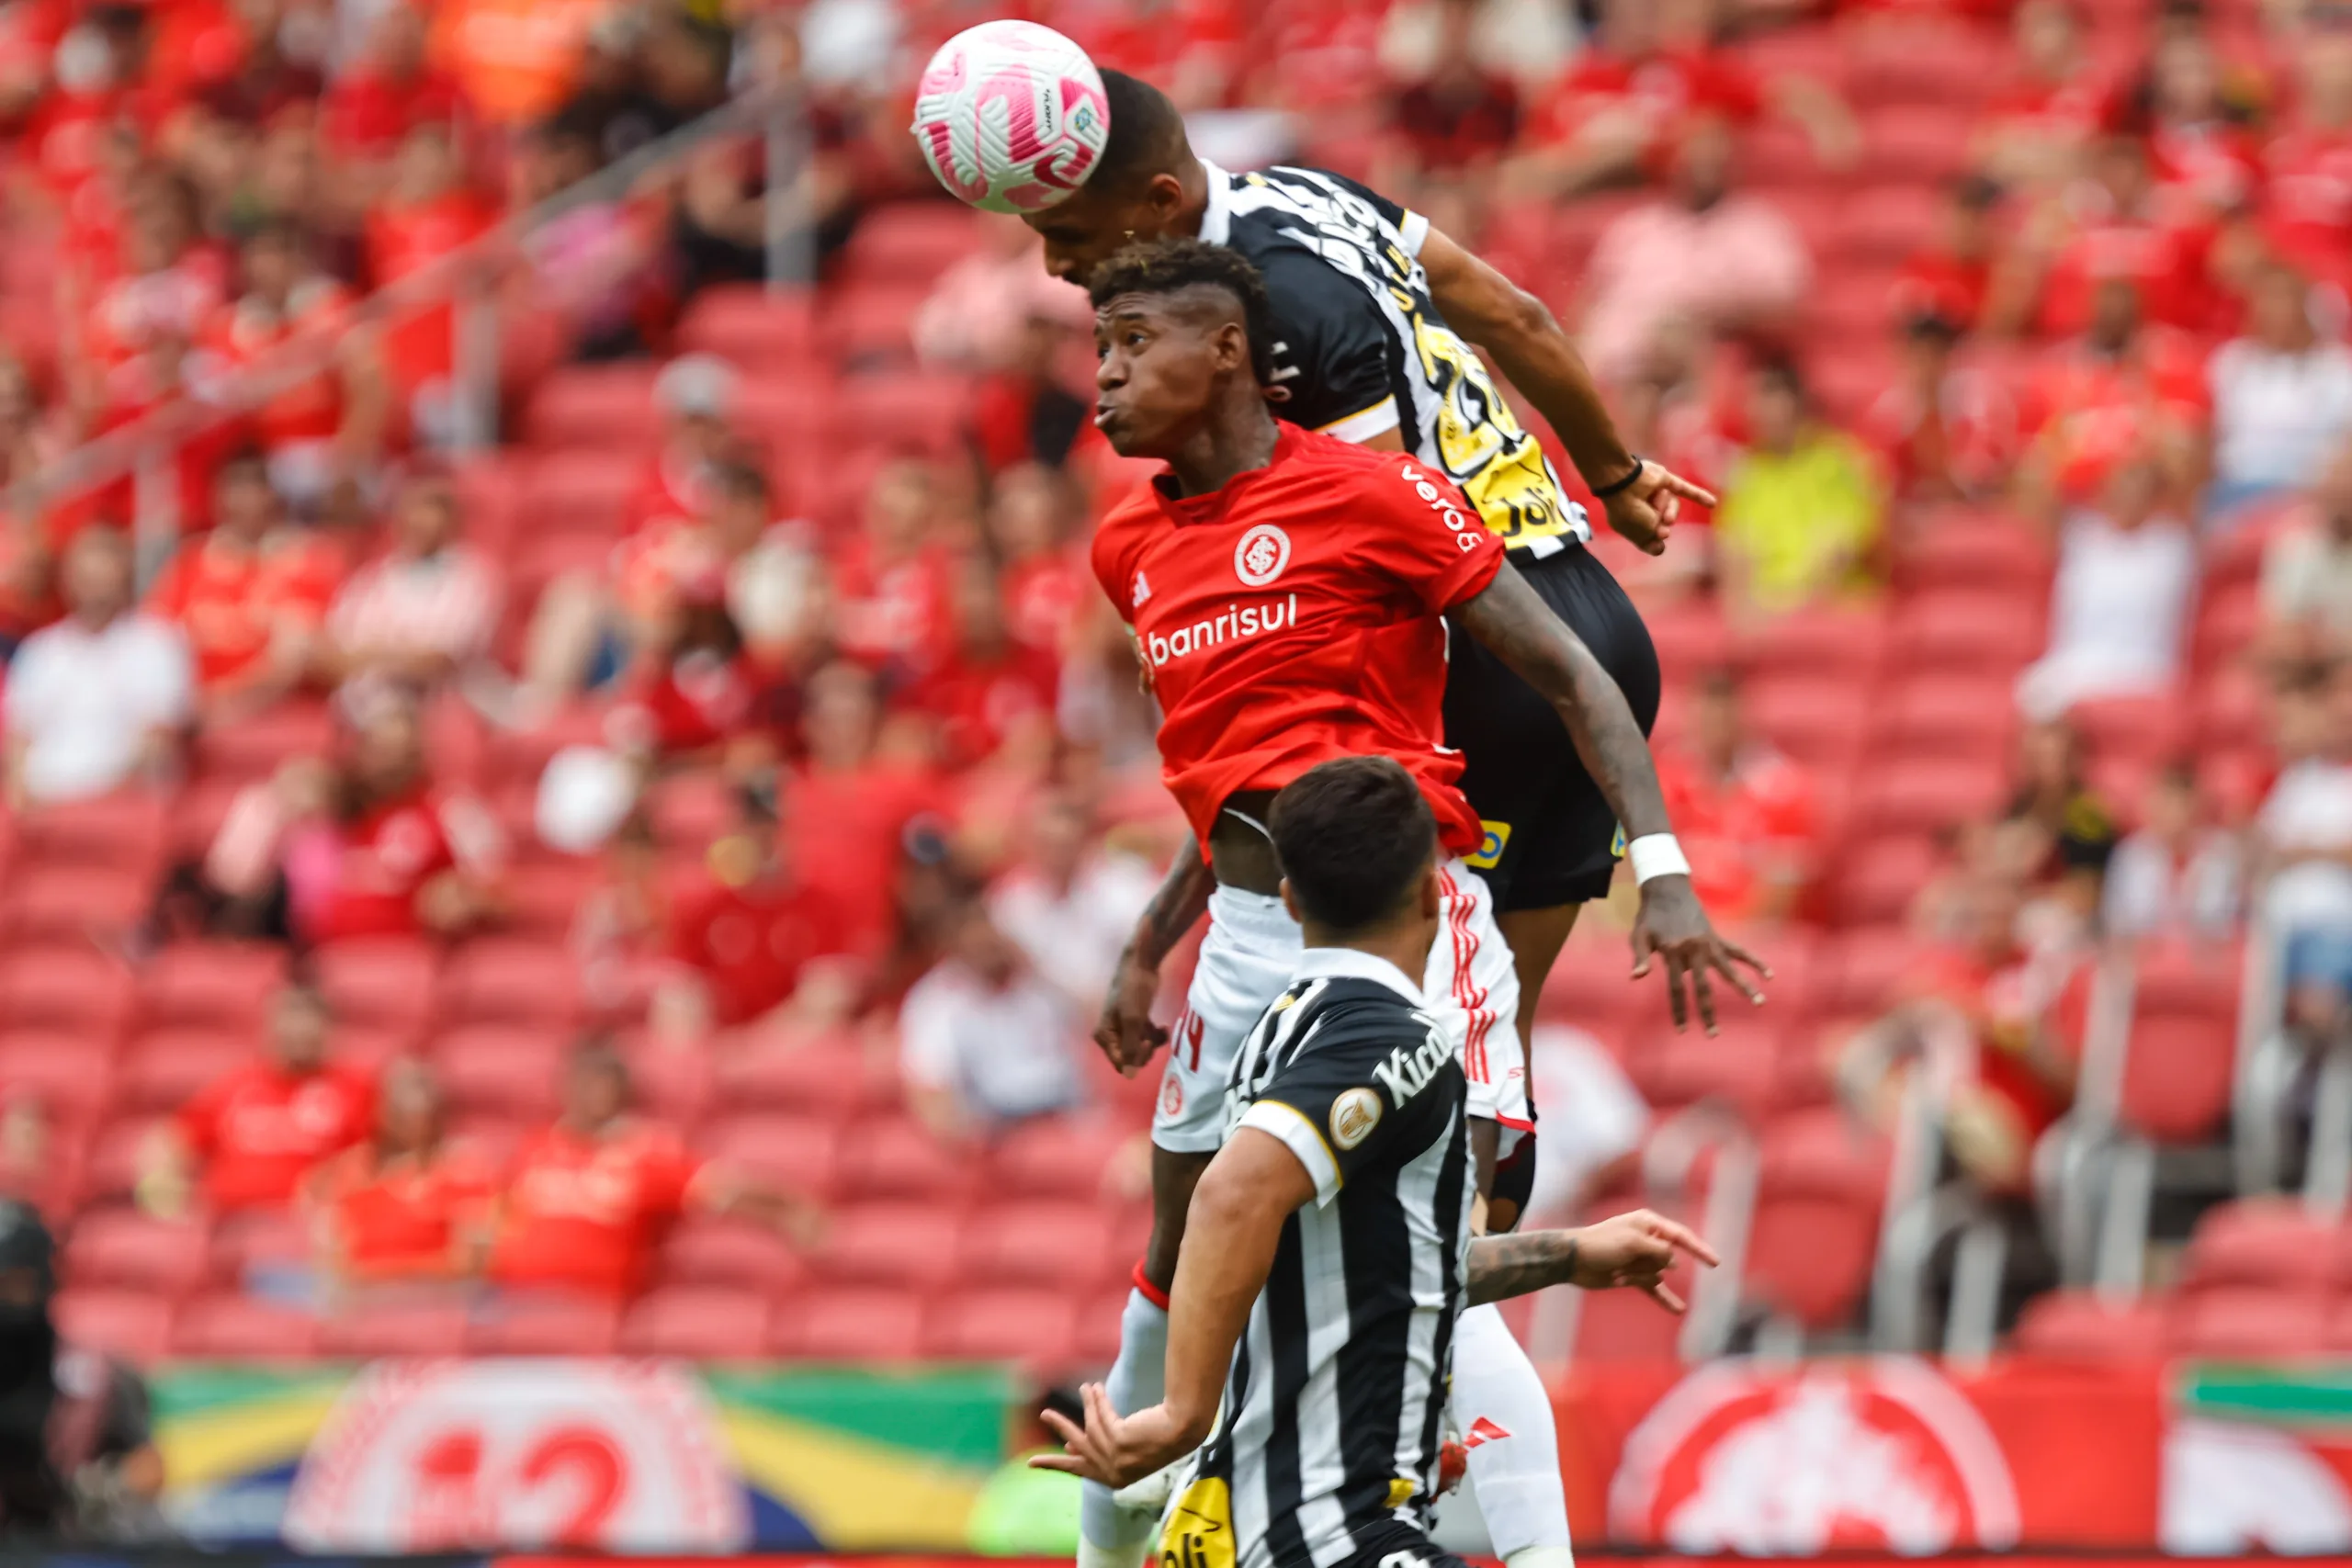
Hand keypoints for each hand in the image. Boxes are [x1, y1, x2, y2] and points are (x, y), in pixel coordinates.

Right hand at [1029, 1383, 1196, 1489]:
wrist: (1182, 1430)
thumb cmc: (1159, 1438)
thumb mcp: (1126, 1448)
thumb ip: (1099, 1446)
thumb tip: (1068, 1443)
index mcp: (1115, 1481)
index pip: (1080, 1471)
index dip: (1058, 1462)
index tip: (1033, 1461)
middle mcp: (1113, 1474)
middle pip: (1078, 1447)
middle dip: (1060, 1427)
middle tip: (1043, 1414)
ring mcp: (1116, 1459)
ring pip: (1090, 1426)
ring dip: (1088, 1403)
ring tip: (1085, 1386)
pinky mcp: (1118, 1442)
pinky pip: (1102, 1416)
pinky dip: (1098, 1400)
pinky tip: (1097, 1387)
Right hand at [1095, 949, 1169, 1075]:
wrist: (1142, 963)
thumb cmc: (1134, 990)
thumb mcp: (1133, 1021)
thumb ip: (1130, 1049)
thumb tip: (1129, 1077)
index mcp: (1104, 1036)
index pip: (1120, 1063)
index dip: (1135, 1059)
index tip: (1147, 1043)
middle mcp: (1111, 1035)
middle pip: (1130, 1059)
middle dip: (1144, 1051)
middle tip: (1152, 1039)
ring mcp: (1124, 1029)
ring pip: (1140, 1050)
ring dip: (1153, 1043)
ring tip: (1161, 1030)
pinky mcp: (1136, 1022)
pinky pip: (1146, 1039)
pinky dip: (1156, 1036)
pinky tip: (1164, 1028)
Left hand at [1572, 1208, 1719, 1311]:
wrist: (1573, 1260)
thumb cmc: (1601, 1244)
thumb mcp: (1633, 1243)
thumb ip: (1660, 1252)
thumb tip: (1673, 1264)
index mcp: (1648, 1223)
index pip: (1682, 1236)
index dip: (1700, 1249)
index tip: (1716, 1263)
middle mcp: (1648, 1239)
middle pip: (1667, 1259)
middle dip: (1647, 1265)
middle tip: (1623, 1260)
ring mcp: (1641, 1259)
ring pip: (1657, 1275)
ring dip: (1638, 1276)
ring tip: (1616, 1272)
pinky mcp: (1634, 1276)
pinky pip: (1654, 1289)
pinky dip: (1664, 1299)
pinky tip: (1679, 1310)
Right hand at [1601, 460, 1715, 555]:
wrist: (1624, 483)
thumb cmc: (1629, 511)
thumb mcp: (1640, 535)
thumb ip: (1652, 542)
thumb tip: (1663, 539)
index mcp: (1631, 524)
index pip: (1648, 539)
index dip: (1653, 543)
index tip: (1657, 545)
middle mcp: (1643, 509)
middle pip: (1662, 524)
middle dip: (1661, 525)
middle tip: (1656, 525)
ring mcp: (1655, 496)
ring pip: (1673, 508)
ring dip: (1669, 510)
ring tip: (1664, 512)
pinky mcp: (1667, 482)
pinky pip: (1686, 490)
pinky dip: (1699, 496)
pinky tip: (1712, 504)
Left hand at [1630, 875, 1769, 1033]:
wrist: (1667, 890)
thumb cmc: (1649, 917)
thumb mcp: (1639, 935)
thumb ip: (1639, 957)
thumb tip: (1636, 977)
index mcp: (1673, 952)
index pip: (1676, 988)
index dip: (1679, 1010)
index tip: (1681, 1031)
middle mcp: (1694, 950)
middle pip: (1703, 986)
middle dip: (1708, 1011)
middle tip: (1714, 1034)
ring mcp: (1709, 944)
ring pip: (1729, 969)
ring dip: (1745, 986)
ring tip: (1760, 1002)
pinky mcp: (1717, 938)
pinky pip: (1738, 951)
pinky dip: (1754, 961)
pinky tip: (1769, 974)